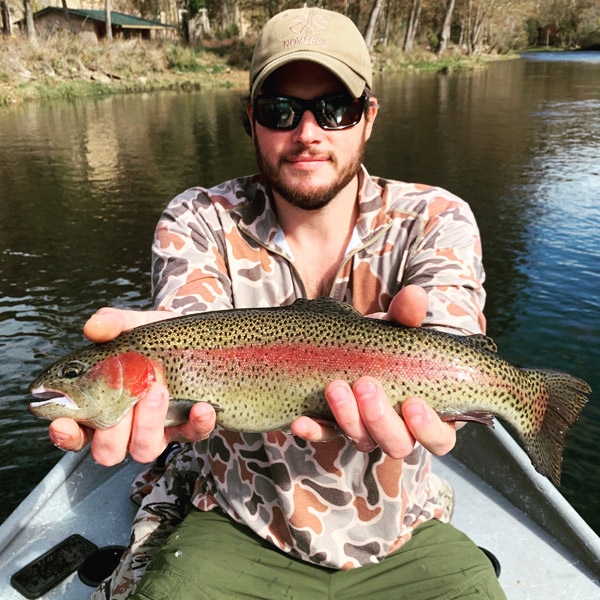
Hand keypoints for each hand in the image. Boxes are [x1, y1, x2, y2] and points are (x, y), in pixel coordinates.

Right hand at [48, 308, 216, 465]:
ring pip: (145, 449)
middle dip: (114, 429)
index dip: (66, 434)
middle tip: (132, 392)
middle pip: (108, 451)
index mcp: (101, 406)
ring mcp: (158, 430)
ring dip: (149, 425)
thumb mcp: (133, 325)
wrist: (193, 337)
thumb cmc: (153, 337)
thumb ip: (112, 324)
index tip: (63, 422)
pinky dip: (198, 424)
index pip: (75, 433)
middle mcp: (126, 427)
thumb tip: (95, 326)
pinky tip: (202, 407)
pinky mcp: (190, 426)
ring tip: (159, 390)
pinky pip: (194, 435)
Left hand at [291, 285, 456, 457]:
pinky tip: (300, 421)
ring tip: (335, 387)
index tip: (413, 403)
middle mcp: (398, 430)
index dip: (428, 428)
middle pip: (397, 444)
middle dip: (380, 419)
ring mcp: (366, 432)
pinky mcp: (335, 428)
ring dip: (348, 418)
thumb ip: (407, 315)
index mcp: (428, 415)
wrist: (352, 346)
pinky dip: (313, 431)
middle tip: (365, 385)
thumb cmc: (388, 343)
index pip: (439, 439)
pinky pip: (325, 436)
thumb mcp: (396, 327)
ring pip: (362, 442)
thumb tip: (414, 295)